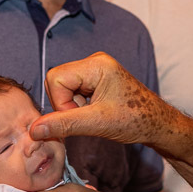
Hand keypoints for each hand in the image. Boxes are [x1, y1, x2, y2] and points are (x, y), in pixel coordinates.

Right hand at [31, 53, 176, 146]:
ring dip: (72, 106)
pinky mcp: (96, 79)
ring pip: (63, 87)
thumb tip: (34, 130)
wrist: (158, 124)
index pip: (56, 78)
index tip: (79, 118)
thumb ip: (64, 124)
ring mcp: (95, 69)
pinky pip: (73, 90)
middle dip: (66, 104)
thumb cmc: (136, 120)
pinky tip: (96, 112)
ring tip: (94, 115)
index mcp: (96, 64)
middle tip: (87, 117)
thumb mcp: (97, 124)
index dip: (61, 102)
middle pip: (57, 81)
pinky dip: (78, 106)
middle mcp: (94, 61)